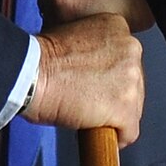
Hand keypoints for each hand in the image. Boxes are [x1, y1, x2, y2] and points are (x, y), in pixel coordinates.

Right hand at [27, 13, 143, 144]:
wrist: (32, 75)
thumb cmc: (42, 59)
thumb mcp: (75, 37)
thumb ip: (95, 51)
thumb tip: (98, 72)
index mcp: (117, 27)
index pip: (125, 60)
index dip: (109, 77)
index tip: (94, 84)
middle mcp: (130, 49)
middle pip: (133, 83)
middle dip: (114, 96)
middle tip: (89, 101)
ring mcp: (130, 79)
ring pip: (133, 108)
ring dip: (113, 116)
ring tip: (88, 116)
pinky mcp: (125, 108)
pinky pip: (129, 132)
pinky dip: (115, 138)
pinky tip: (97, 134)